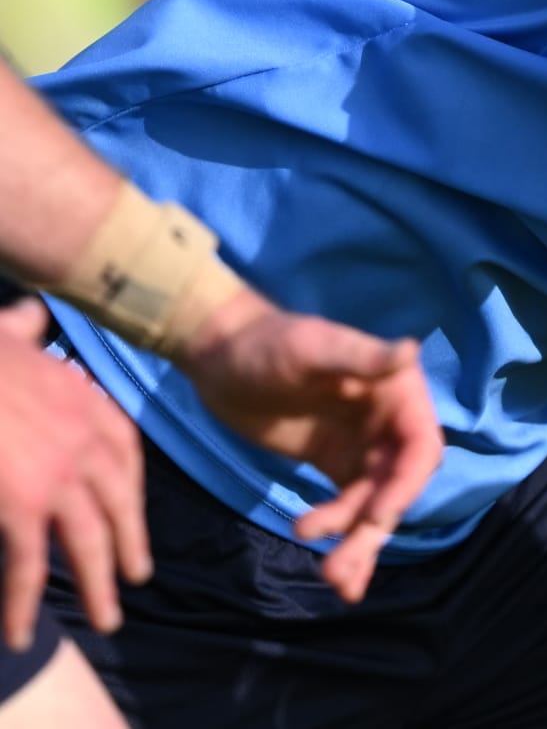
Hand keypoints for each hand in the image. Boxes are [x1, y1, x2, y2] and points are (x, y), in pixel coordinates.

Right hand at [0, 297, 147, 649]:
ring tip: (106, 619)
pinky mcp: (23, 504)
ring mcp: (58, 475)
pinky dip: (24, 603)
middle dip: (129, 546)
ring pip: (89, 542)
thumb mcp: (6, 334)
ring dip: (97, 585)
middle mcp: (85, 440)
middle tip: (134, 580)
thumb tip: (32, 315)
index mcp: (85, 401)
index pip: (125, 454)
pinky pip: (29, 565)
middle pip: (119, 504)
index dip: (131, 492)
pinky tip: (22, 630)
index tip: (133, 520)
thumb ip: (25, 331)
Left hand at [174, 289, 442, 602]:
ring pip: (373, 505)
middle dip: (372, 529)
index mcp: (397, 391)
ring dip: (358, 544)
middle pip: (396, 487)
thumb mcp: (312, 347)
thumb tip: (410, 350)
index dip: (404, 487)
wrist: (220, 355)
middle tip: (336, 569)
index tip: (373, 518)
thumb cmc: (267, 342)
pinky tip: (337, 574)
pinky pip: (349, 508)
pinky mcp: (334, 464)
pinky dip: (345, 539)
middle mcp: (389, 422)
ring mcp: (362, 446)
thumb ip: (360, 357)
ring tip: (330, 578)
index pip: (419, 448)